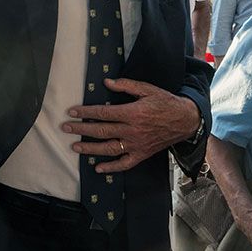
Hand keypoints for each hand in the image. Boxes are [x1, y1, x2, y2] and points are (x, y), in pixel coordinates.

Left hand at [61, 77, 200, 172]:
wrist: (185, 120)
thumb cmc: (165, 102)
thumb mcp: (147, 88)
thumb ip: (126, 85)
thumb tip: (106, 82)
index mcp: (132, 113)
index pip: (103, 113)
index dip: (86, 112)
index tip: (72, 112)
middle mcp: (132, 130)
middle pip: (101, 131)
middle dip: (81, 130)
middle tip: (65, 128)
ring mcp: (137, 144)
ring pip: (109, 149)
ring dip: (90, 149)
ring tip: (75, 147)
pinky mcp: (142, 154)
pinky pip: (125, 164)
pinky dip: (111, 168)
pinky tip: (98, 168)